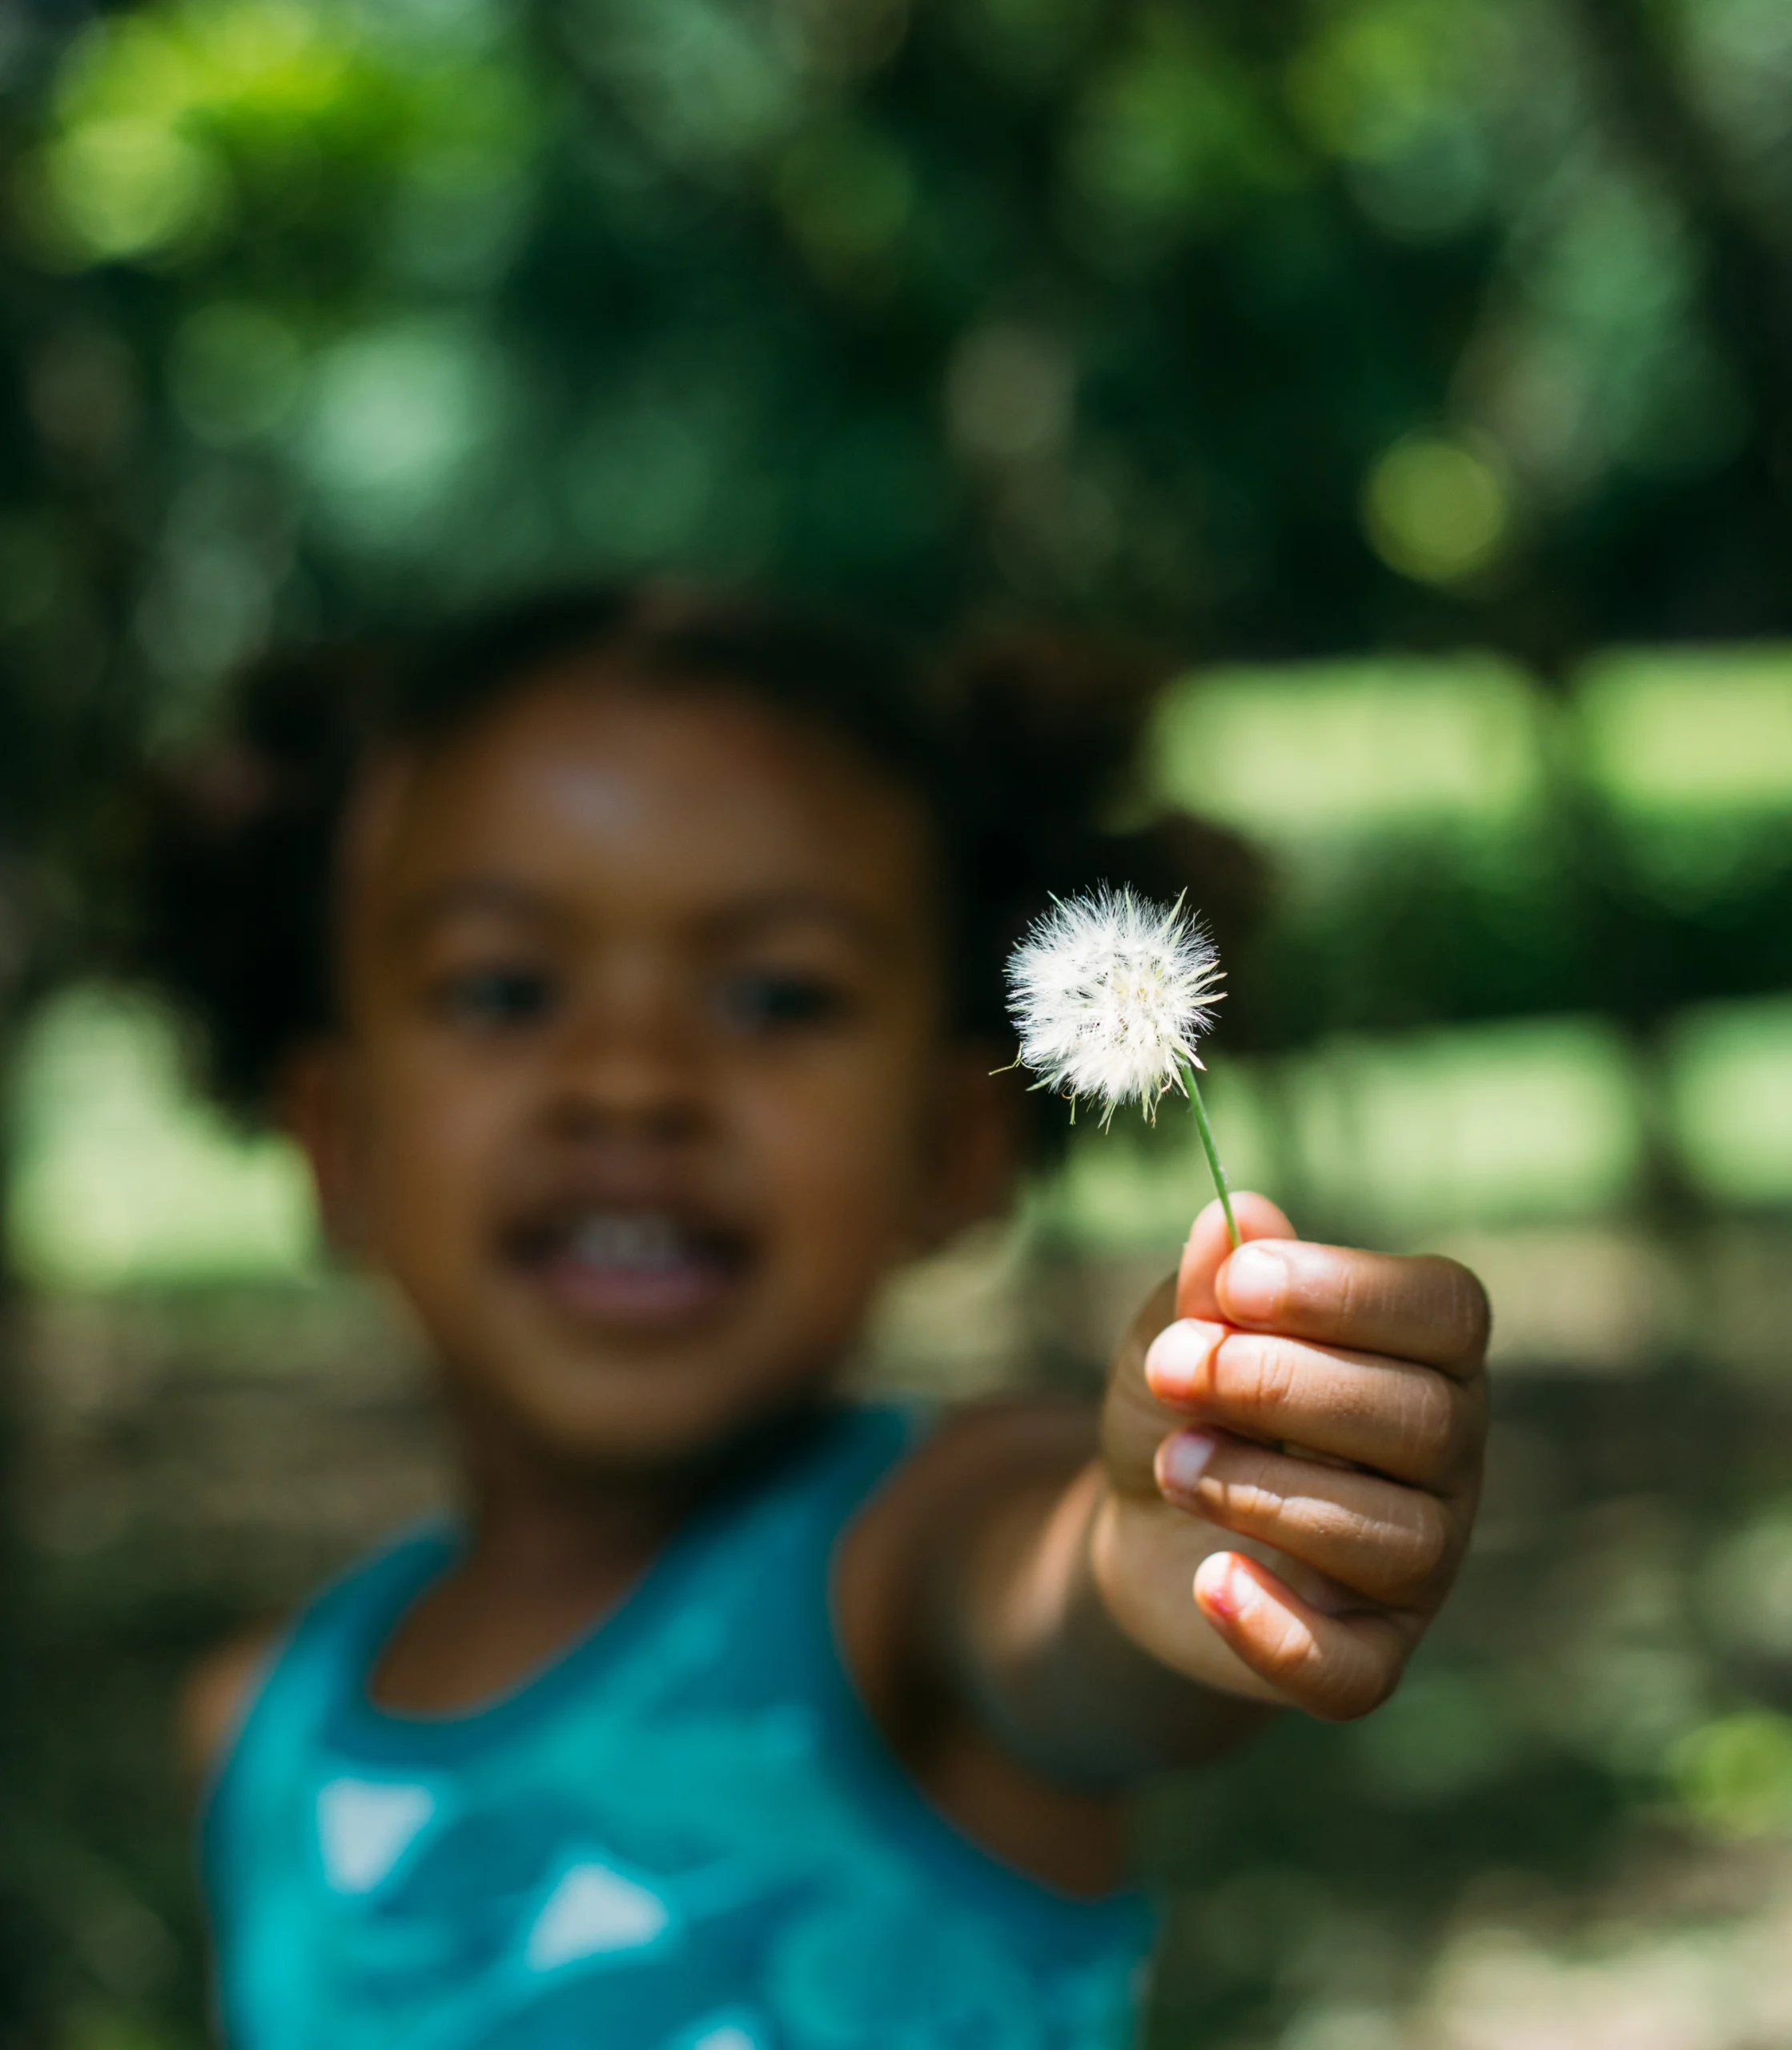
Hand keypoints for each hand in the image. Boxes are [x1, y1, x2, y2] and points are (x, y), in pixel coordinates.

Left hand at [1091, 1193, 1487, 1720]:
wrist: (1141, 1522)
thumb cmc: (1186, 1400)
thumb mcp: (1178, 1332)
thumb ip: (1208, 1285)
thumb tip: (1238, 1213)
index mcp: (1424, 1352)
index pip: (1447, 1310)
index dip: (1349, 1292)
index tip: (1237, 1286)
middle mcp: (1448, 1456)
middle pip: (1422, 1420)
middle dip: (1284, 1388)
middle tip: (1174, 1373)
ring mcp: (1422, 1564)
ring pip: (1394, 1537)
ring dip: (1264, 1491)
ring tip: (1174, 1464)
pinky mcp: (1368, 1654)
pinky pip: (1358, 1669)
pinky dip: (1281, 1631)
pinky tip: (1212, 1583)